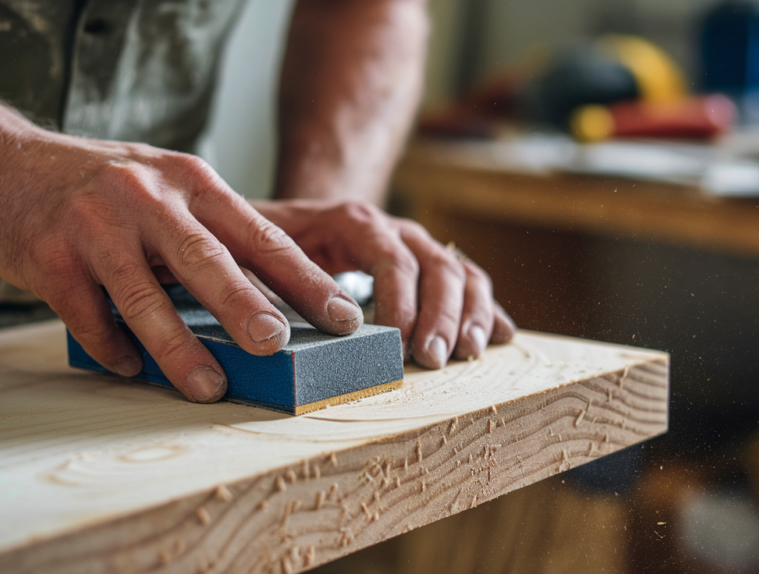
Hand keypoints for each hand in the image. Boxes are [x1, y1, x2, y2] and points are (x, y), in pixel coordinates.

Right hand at [0, 133, 364, 402]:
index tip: (344, 315)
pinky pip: (89, 317)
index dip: (305, 278)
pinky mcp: (50, 258)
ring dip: (179, 349)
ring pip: (145, 298)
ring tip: (211, 387)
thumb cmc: (105, 187)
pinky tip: (130, 367)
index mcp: (191, 182)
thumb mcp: (167, 187)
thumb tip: (272, 303)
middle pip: (207, 260)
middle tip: (279, 344)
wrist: (3, 164)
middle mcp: (146, 197)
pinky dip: (113, 349)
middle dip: (246, 306)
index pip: (261, 234)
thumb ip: (211, 233)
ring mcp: (95, 226)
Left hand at [252, 200, 515, 367]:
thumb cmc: (276, 242)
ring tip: (468, 353)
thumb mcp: (259, 248)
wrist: (301, 223)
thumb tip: (265, 323)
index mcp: (355, 222)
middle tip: (433, 360)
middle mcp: (396, 231)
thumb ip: (263, 275)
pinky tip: (499, 337)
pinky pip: (470, 282)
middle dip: (440, 316)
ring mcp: (419, 248)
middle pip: (436, 266)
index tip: (396, 347)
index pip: (391, 258)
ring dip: (470, 314)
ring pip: (460, 272)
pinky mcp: (431, 268)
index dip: (400, 303)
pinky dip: (487, 309)